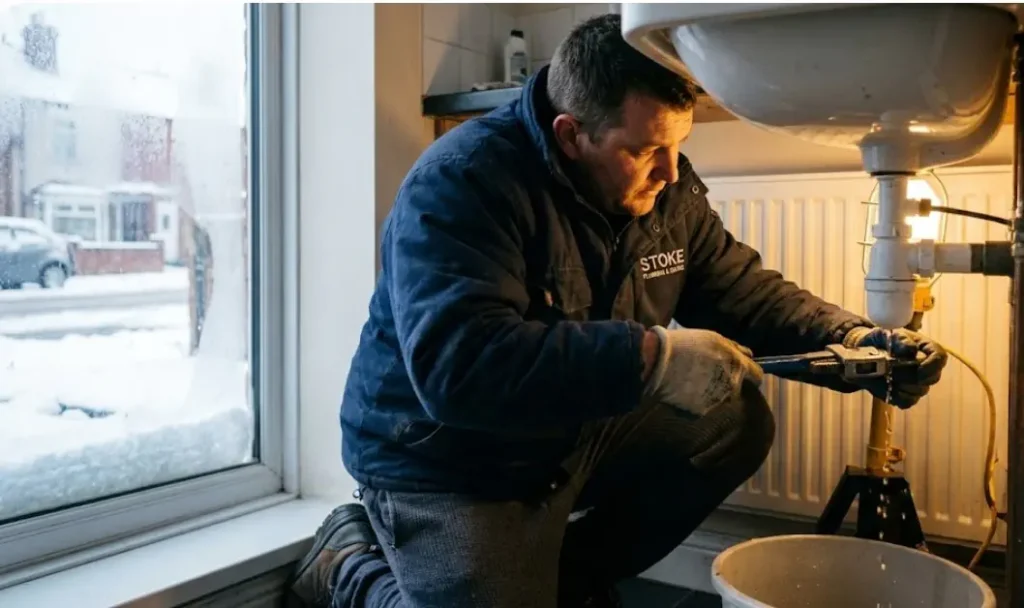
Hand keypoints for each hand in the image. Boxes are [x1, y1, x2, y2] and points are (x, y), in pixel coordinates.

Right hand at [643, 326, 762, 416]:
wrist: (658, 362)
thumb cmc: (685, 345)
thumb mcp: (714, 338)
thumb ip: (736, 348)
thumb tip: (749, 355)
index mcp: (737, 366)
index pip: (758, 376)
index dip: (751, 374)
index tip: (744, 373)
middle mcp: (731, 386)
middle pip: (737, 388)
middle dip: (728, 382)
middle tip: (708, 373)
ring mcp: (716, 400)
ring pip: (720, 397)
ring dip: (712, 390)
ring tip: (691, 378)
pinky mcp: (700, 411)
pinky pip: (704, 406)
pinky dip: (697, 399)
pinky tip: (683, 389)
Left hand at [842, 326, 947, 408]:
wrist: (862, 354)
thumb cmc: (879, 341)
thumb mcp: (885, 334)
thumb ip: (899, 340)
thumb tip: (911, 350)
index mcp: (925, 348)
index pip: (940, 357)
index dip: (933, 365)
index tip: (919, 369)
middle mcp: (925, 367)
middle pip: (932, 378)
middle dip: (912, 376)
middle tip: (891, 370)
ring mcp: (917, 383)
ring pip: (919, 391)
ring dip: (901, 384)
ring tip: (884, 374)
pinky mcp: (906, 396)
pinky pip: (907, 401)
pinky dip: (895, 395)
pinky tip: (884, 385)